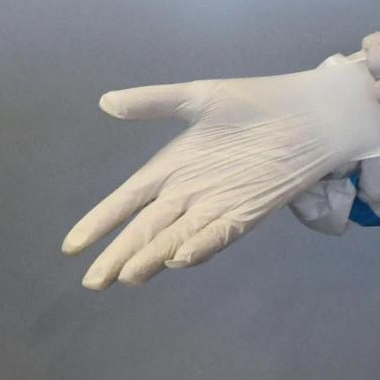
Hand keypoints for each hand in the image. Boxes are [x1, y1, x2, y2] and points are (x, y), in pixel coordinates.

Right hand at [62, 56, 379, 289]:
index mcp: (170, 167)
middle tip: (94, 282)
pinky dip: (199, 247)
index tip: (71, 246)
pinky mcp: (247, 213)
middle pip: (145, 230)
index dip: (100, 223)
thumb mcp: (197, 97)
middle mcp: (188, 194)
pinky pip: (217, 235)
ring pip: (175, 240)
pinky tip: (179, 257)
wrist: (308, 114)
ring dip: (153, 258)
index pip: (126, 202)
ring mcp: (216, 206)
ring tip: (128, 277)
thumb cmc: (254, 103)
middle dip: (119, 255)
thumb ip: (152, 102)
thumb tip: (105, 103)